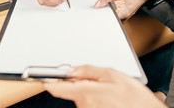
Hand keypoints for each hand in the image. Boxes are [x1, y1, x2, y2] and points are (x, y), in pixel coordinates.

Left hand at [45, 65, 165, 107]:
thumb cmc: (134, 99)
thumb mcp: (113, 75)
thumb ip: (89, 70)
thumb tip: (73, 69)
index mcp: (86, 93)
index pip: (57, 88)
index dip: (47, 79)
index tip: (39, 74)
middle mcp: (84, 106)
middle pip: (72, 89)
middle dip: (81, 81)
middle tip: (100, 79)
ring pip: (81, 96)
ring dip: (90, 90)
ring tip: (110, 90)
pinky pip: (88, 103)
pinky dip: (95, 98)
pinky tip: (110, 98)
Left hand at [95, 0, 152, 19]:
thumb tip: (97, 4)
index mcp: (123, 13)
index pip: (107, 19)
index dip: (99, 15)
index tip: (94, 11)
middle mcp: (123, 19)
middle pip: (107, 20)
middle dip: (101, 14)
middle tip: (97, 8)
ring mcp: (122, 20)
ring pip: (109, 19)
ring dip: (105, 13)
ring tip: (103, 7)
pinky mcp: (121, 19)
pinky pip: (112, 18)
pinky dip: (108, 13)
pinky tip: (107, 8)